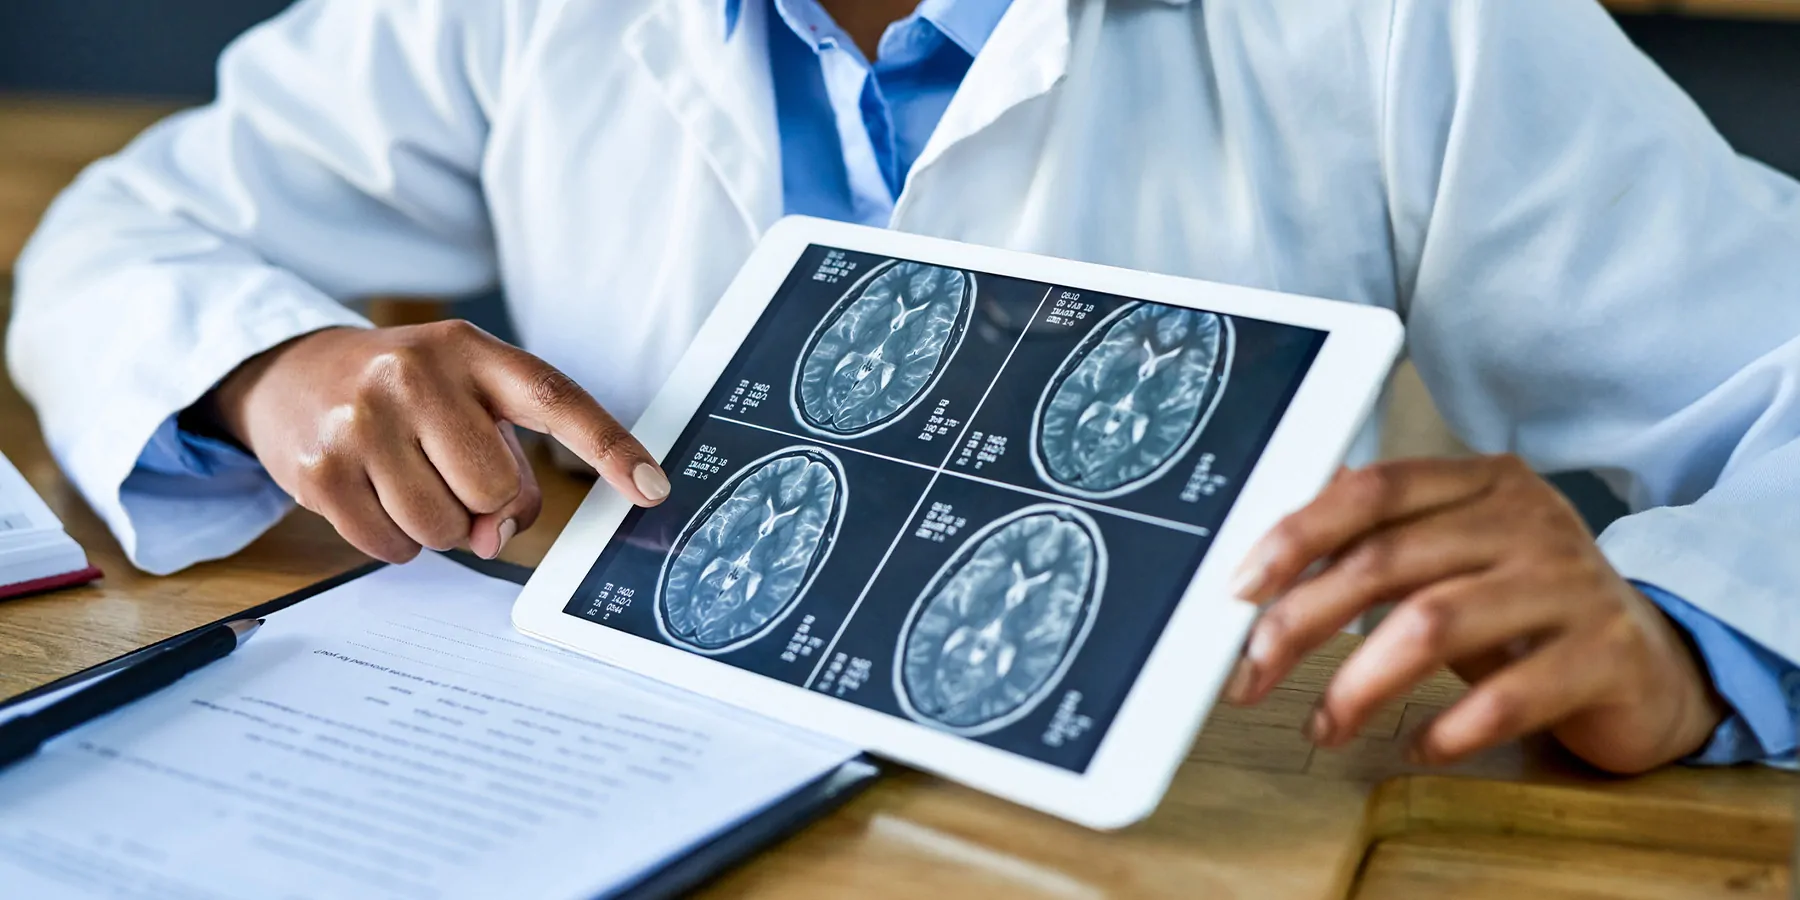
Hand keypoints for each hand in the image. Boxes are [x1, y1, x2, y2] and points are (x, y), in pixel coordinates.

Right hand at [206, 321, 668, 561]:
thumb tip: (494, 537)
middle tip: (453, 476)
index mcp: (470, 351)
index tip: (652, 488)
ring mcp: (360, 420)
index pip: (554, 400)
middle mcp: (414, 374)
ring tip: (409, 480)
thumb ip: (507, 466)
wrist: (294, 376)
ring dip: (439, 526)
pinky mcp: (319, 469)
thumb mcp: (466, 401)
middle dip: (485, 503)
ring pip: (444, 527)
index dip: (609, 448)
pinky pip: (392, 546)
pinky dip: (395, 541)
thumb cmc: (406, 396)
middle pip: (495, 488)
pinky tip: (376, 497)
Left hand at [1222, 456, 1725, 772]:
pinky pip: (1507, 695)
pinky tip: (1416, 746)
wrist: (1656, 664)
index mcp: (1481, 484)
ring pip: (1434, 624)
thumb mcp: (1456, 558)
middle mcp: (1527, 522)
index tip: (1240, 586)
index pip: (1374, 489)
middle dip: (1301, 621)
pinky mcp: (1604, 655)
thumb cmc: (1530, 608)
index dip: (1299, 534)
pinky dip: (1447, 728)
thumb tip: (1269, 548)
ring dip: (1359, 684)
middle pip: (1387, 561)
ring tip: (1323, 727)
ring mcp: (1570, 586)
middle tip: (1251, 673)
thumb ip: (1379, 541)